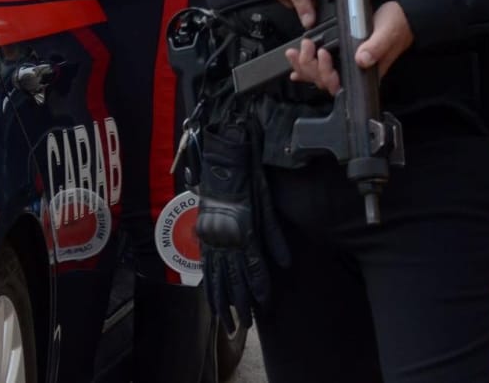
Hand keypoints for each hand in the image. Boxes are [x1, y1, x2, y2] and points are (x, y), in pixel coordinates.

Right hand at [196, 115, 289, 332]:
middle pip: (232, 279)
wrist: (221, 161)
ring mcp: (212, 236)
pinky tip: (209, 294)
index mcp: (244, 232)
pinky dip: (207, 281)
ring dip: (220, 299)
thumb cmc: (248, 181)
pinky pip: (205, 262)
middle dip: (239, 304)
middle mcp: (226, 239)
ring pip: (215, 275)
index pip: (253, 270)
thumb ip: (275, 238)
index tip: (262, 308)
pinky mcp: (203, 232)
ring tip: (224, 319)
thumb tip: (285, 264)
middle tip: (243, 326)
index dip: (258, 291)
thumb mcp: (267, 206)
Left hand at [286, 0, 414, 94]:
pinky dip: (307, 64)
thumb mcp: (387, 33)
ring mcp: (347, 65)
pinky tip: (297, 61)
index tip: (323, 54)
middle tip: (306, 47)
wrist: (403, 16)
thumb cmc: (398, 26)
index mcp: (366, 72)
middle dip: (310, 67)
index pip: (339, 85)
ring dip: (305, 64)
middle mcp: (355, 73)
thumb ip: (376, 47)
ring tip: (297, 50)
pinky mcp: (342, 55)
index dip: (326, 74)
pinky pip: (321, 65)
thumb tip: (362, 59)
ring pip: (320, 75)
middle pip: (325, 82)